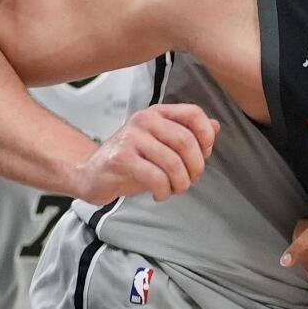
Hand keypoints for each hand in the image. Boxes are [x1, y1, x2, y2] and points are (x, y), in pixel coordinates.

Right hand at [70, 104, 219, 205]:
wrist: (92, 175)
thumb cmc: (131, 161)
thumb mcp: (161, 146)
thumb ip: (188, 135)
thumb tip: (216, 126)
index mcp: (157, 113)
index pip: (193, 114)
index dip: (206, 136)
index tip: (204, 155)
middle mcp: (144, 120)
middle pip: (186, 141)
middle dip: (195, 167)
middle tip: (190, 181)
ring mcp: (131, 138)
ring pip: (173, 162)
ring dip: (180, 183)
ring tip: (174, 190)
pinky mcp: (121, 159)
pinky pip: (155, 177)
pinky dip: (164, 191)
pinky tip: (159, 194)